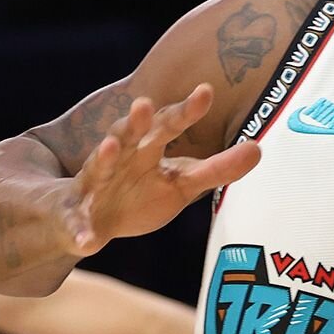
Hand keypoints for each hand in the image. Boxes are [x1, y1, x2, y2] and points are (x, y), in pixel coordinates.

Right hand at [64, 86, 259, 255]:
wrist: (87, 220)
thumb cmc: (138, 195)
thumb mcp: (180, 183)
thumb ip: (216, 169)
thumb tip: (258, 149)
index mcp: (146, 148)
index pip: (167, 124)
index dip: (186, 110)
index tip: (206, 92)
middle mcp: (119, 159)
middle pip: (128, 135)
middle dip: (136, 121)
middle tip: (144, 104)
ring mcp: (95, 186)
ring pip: (98, 168)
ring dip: (104, 157)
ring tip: (110, 147)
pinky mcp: (75, 217)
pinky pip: (77, 225)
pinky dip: (81, 232)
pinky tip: (87, 241)